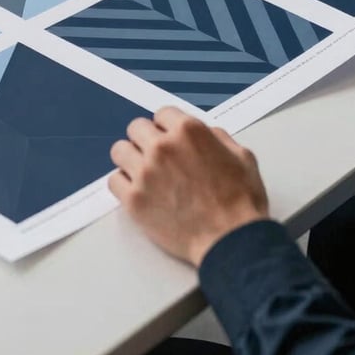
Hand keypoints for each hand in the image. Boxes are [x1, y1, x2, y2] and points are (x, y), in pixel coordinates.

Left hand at [109, 107, 268, 266]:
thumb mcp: (242, 156)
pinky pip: (113, 181)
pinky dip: (123, 184)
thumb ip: (217, 138)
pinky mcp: (134, 200)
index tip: (168, 137)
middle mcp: (163, 147)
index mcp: (189, 131)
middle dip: (147, 139)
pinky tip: (138, 190)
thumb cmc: (240, 203)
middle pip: (136, 128)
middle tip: (156, 155)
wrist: (230, 240)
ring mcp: (146, 172)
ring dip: (131, 158)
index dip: (167, 127)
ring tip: (143, 171)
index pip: (162, 113)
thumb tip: (205, 134)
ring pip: (120, 150)